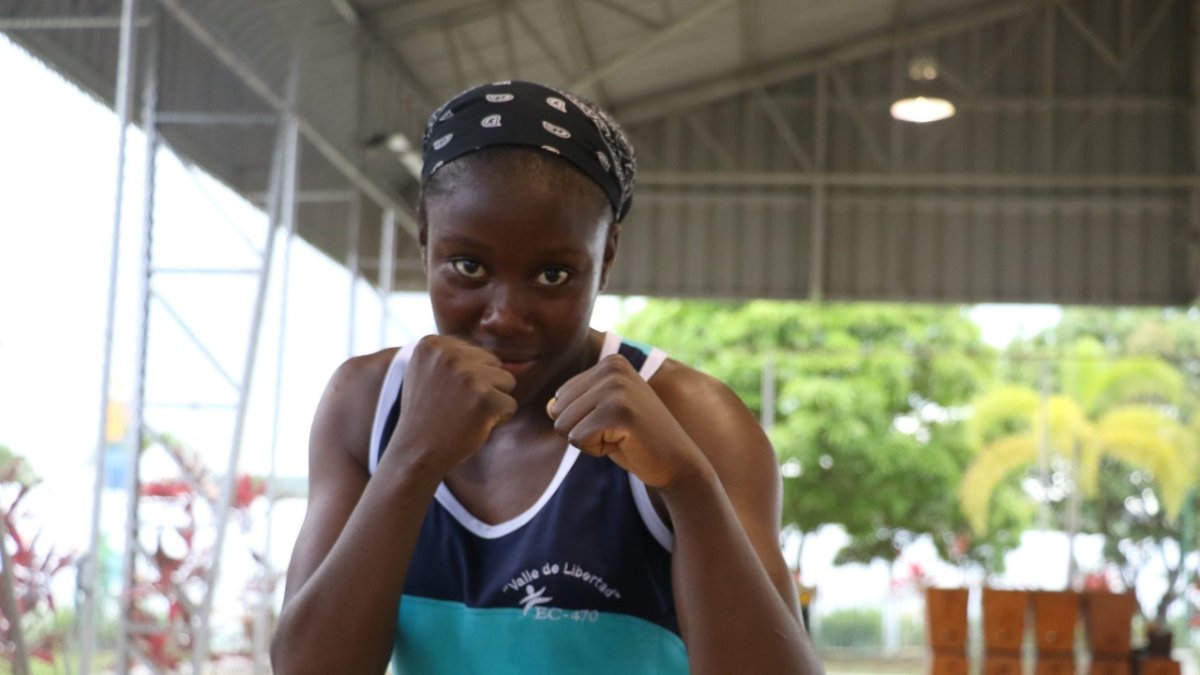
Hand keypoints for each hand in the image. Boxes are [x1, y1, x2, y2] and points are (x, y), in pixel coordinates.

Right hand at [387, 335, 516, 474]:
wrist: (416, 451)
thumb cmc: (427, 414)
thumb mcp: (427, 371)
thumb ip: (451, 353)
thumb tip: (490, 335)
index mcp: (432, 343)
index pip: (476, 352)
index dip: (467, 377)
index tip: (444, 394)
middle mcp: (449, 354)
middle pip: (494, 363)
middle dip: (483, 386)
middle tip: (457, 406)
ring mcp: (467, 375)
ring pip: (507, 381)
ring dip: (493, 401)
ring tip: (466, 414)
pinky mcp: (484, 398)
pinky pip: (511, 405)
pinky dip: (498, 420)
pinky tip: (474, 426)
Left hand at [547, 355, 703, 488]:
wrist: (677, 461)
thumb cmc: (635, 438)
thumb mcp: (600, 413)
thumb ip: (572, 405)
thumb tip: (549, 408)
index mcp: (610, 362)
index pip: (560, 396)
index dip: (583, 419)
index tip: (614, 422)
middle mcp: (613, 368)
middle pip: (558, 410)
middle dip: (582, 430)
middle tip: (617, 432)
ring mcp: (617, 389)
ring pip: (564, 426)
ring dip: (589, 441)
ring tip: (620, 436)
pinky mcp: (618, 413)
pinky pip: (577, 439)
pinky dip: (596, 451)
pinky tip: (624, 444)